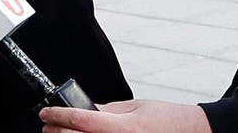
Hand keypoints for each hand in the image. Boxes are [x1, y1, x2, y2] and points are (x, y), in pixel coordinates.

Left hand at [39, 100, 210, 132]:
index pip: (78, 120)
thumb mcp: (134, 107)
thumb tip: (82, 110)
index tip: (46, 112)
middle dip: (55, 131)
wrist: (191, 132)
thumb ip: (106, 110)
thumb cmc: (167, 119)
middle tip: (48, 125)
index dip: (57, 115)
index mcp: (121, 127)